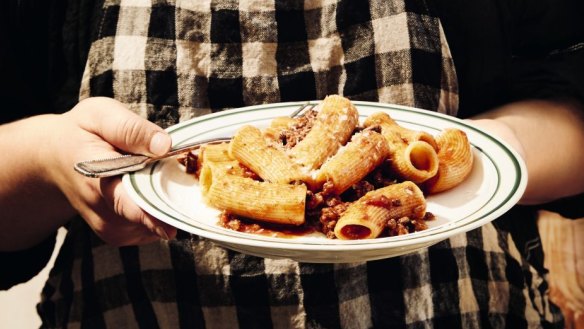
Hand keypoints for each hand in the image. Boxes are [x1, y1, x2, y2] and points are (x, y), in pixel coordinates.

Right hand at [45, 97, 176, 245]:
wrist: (53, 159)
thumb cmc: (81, 132)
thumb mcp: (99, 115)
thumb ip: (130, 129)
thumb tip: (164, 145)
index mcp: (97, 179)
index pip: (127, 204)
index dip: (152, 216)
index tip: (172, 228)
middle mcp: (103, 211)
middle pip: (150, 216)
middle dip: (173, 197)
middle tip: (179, 172)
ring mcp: (111, 227)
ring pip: (156, 222)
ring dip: (167, 200)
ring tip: (153, 173)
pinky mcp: (120, 234)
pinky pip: (153, 227)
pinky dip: (160, 210)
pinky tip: (149, 189)